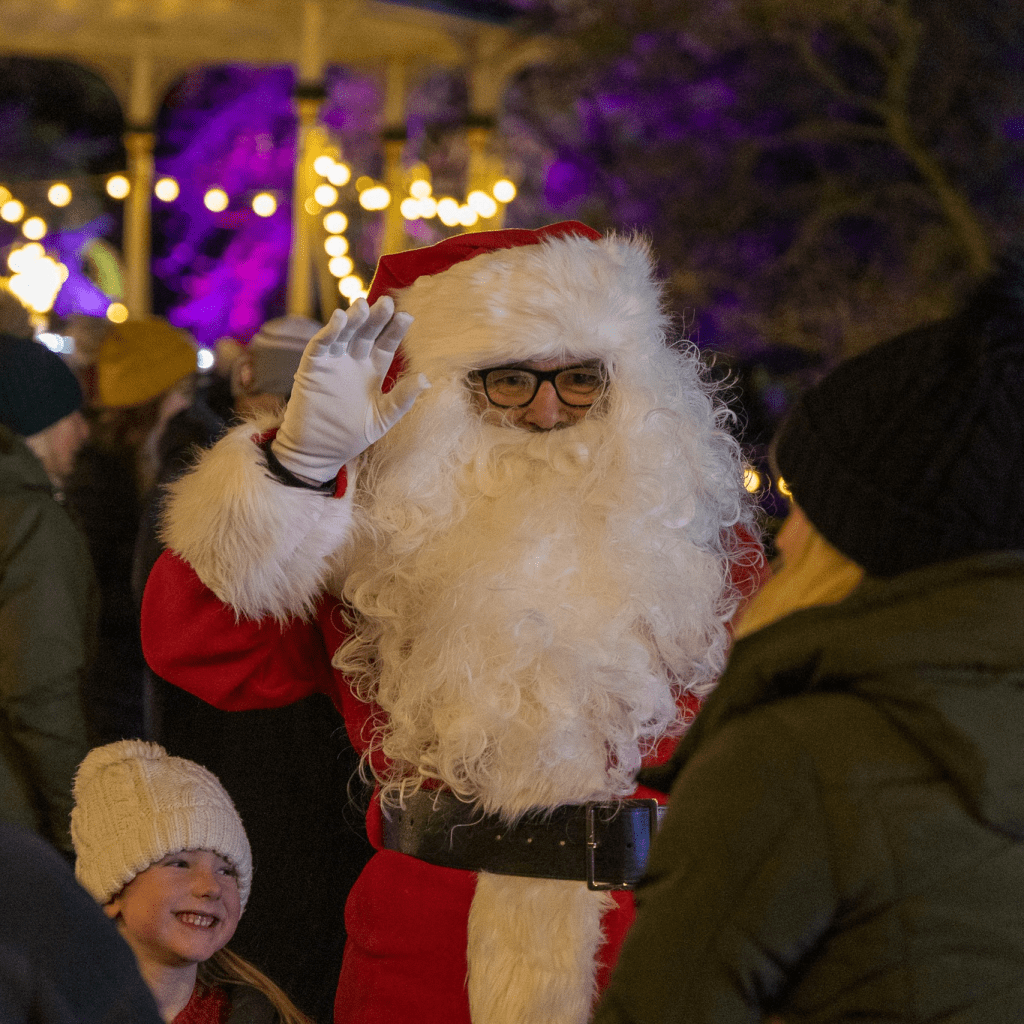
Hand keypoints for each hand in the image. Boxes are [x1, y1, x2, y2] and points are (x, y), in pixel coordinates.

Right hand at [271, 296, 426, 481]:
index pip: (387, 343)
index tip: (407, 317)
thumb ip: (402, 398)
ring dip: (353, 318)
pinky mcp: (312, 367)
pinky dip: (328, 331)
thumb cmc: (352, 436)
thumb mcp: (382, 418)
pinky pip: (320, 345)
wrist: (319, 452)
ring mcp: (333, 361)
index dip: (396, 330)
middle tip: (388, 303)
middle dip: (377, 318)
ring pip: (344, 333)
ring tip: (363, 306)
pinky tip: (338, 319)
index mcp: (374, 369)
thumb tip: (427, 379)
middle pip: (367, 332)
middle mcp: (355, 360)